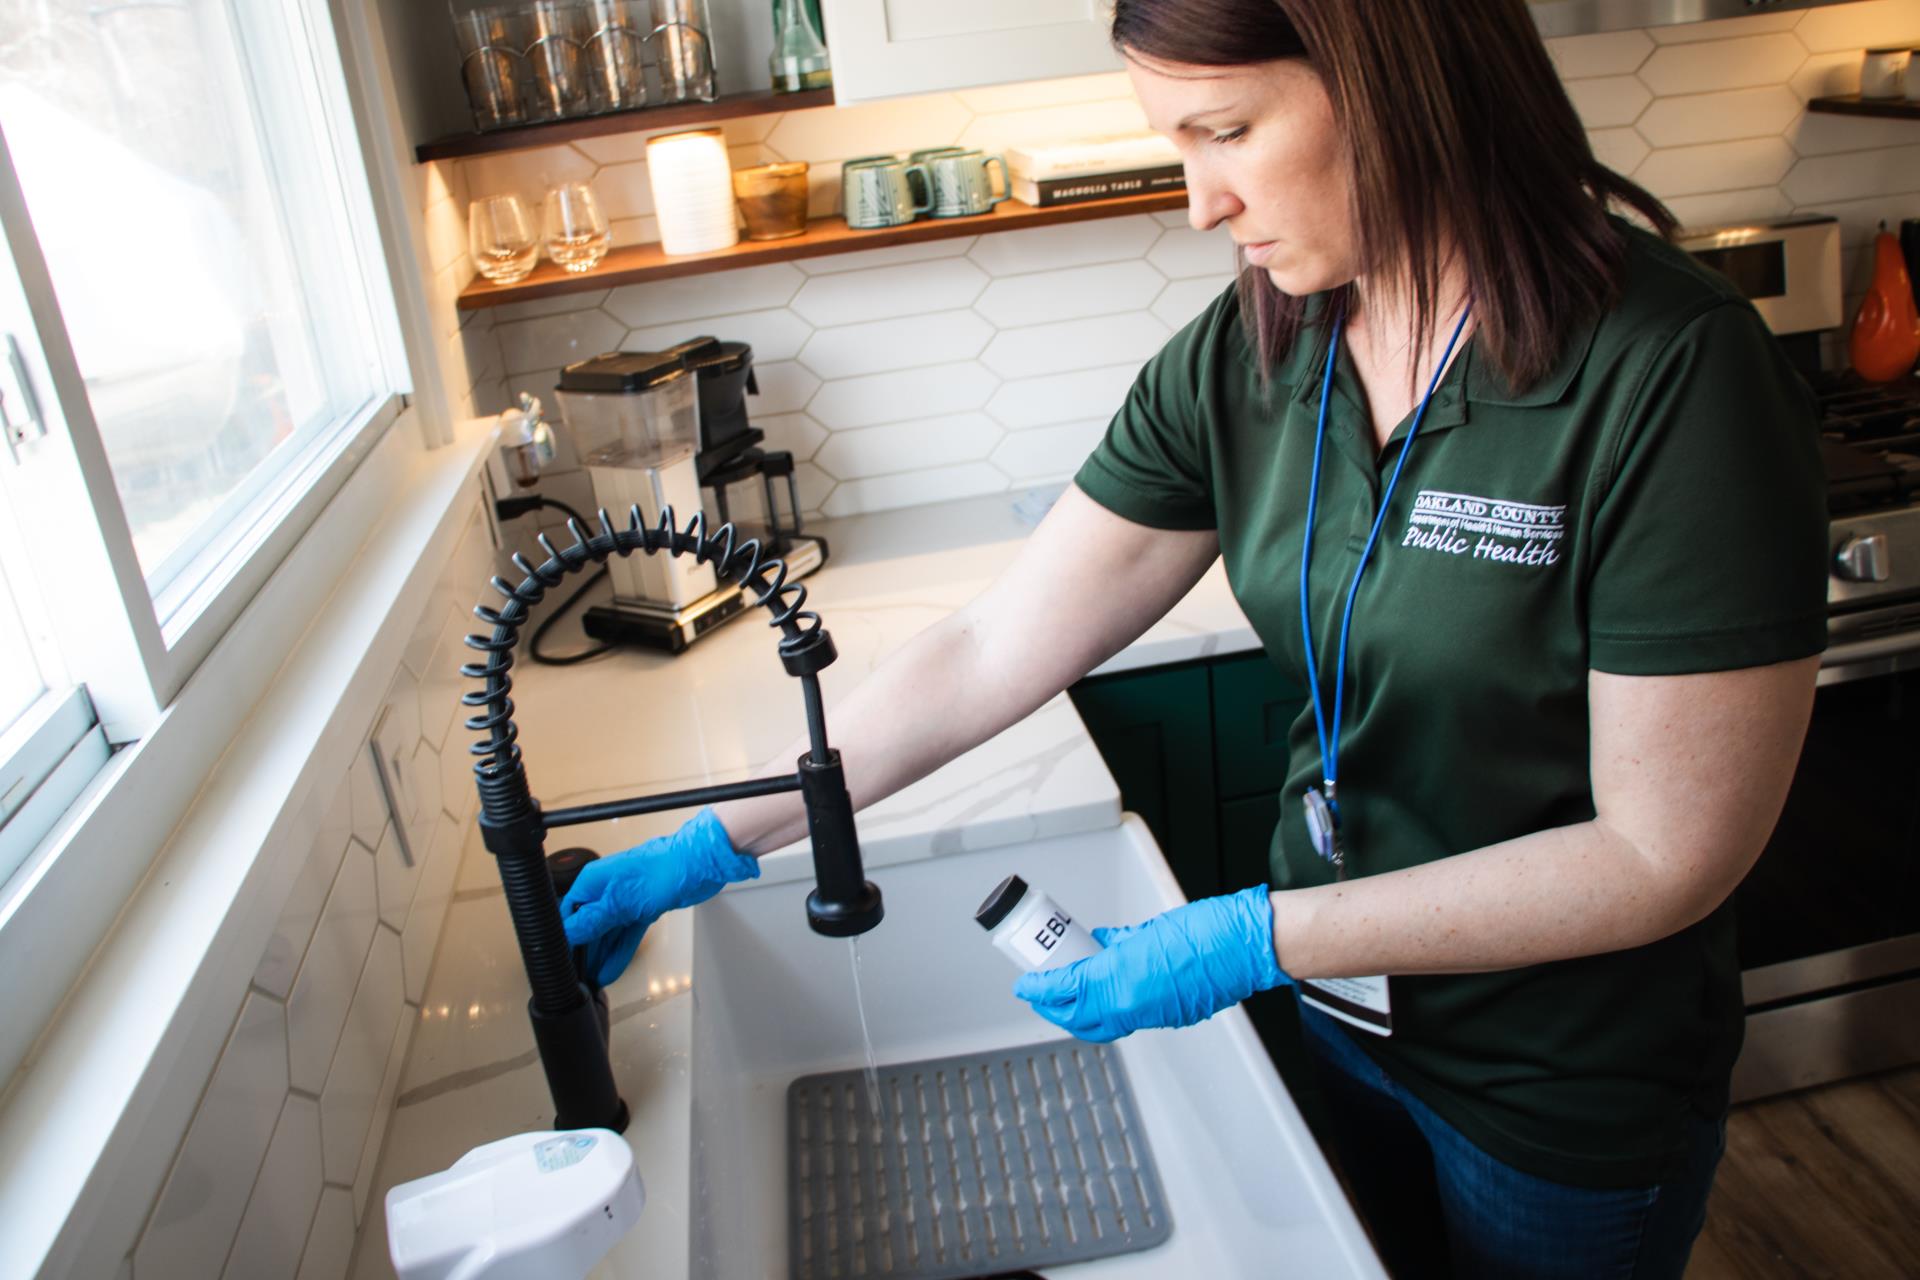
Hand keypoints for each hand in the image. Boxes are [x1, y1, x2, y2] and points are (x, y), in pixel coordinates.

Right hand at [560, 807, 757, 985]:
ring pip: (608, 932)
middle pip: (589, 925)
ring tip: (593, 978)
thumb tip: (570, 934)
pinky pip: (626, 933)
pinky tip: (612, 968)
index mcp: (593, 881)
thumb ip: (592, 920)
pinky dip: (620, 950)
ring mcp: (625, 899)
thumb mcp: (618, 902)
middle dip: (586, 951)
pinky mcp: (643, 908)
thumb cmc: (659, 871)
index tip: (565, 958)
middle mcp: (606, 889)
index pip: (569, 912)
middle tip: (580, 975)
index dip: (567, 936)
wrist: (696, 864)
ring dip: (603, 955)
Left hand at [1012, 886, 1290, 1041]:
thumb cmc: (1205, 929)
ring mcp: (1152, 1015)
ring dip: (1080, 1016)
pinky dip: (1110, 1013)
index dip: (1041, 988)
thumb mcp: (1146, 930)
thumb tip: (1099, 944)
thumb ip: (1118, 942)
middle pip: (1079, 1017)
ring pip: (1102, 1025)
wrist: (1245, 945)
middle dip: (1055, 1008)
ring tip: (1067, 998)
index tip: (1026, 982)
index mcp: (1121, 977)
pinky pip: (1128, 1021)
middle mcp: (1133, 1004)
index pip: (1066, 988)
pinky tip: (1106, 998)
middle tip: (1040, 993)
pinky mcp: (1170, 1017)